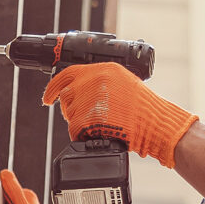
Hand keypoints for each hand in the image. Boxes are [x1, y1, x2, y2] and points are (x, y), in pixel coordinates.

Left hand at [43, 63, 198, 171]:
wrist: (157, 124)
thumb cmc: (145, 109)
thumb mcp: (124, 84)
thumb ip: (101, 83)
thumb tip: (80, 90)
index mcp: (105, 68)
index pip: (68, 74)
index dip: (53, 87)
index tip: (47, 97)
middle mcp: (96, 79)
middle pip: (67, 96)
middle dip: (71, 109)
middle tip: (86, 117)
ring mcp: (92, 97)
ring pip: (70, 114)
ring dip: (79, 123)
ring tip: (100, 125)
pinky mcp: (90, 116)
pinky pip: (74, 129)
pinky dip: (82, 135)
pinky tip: (97, 133)